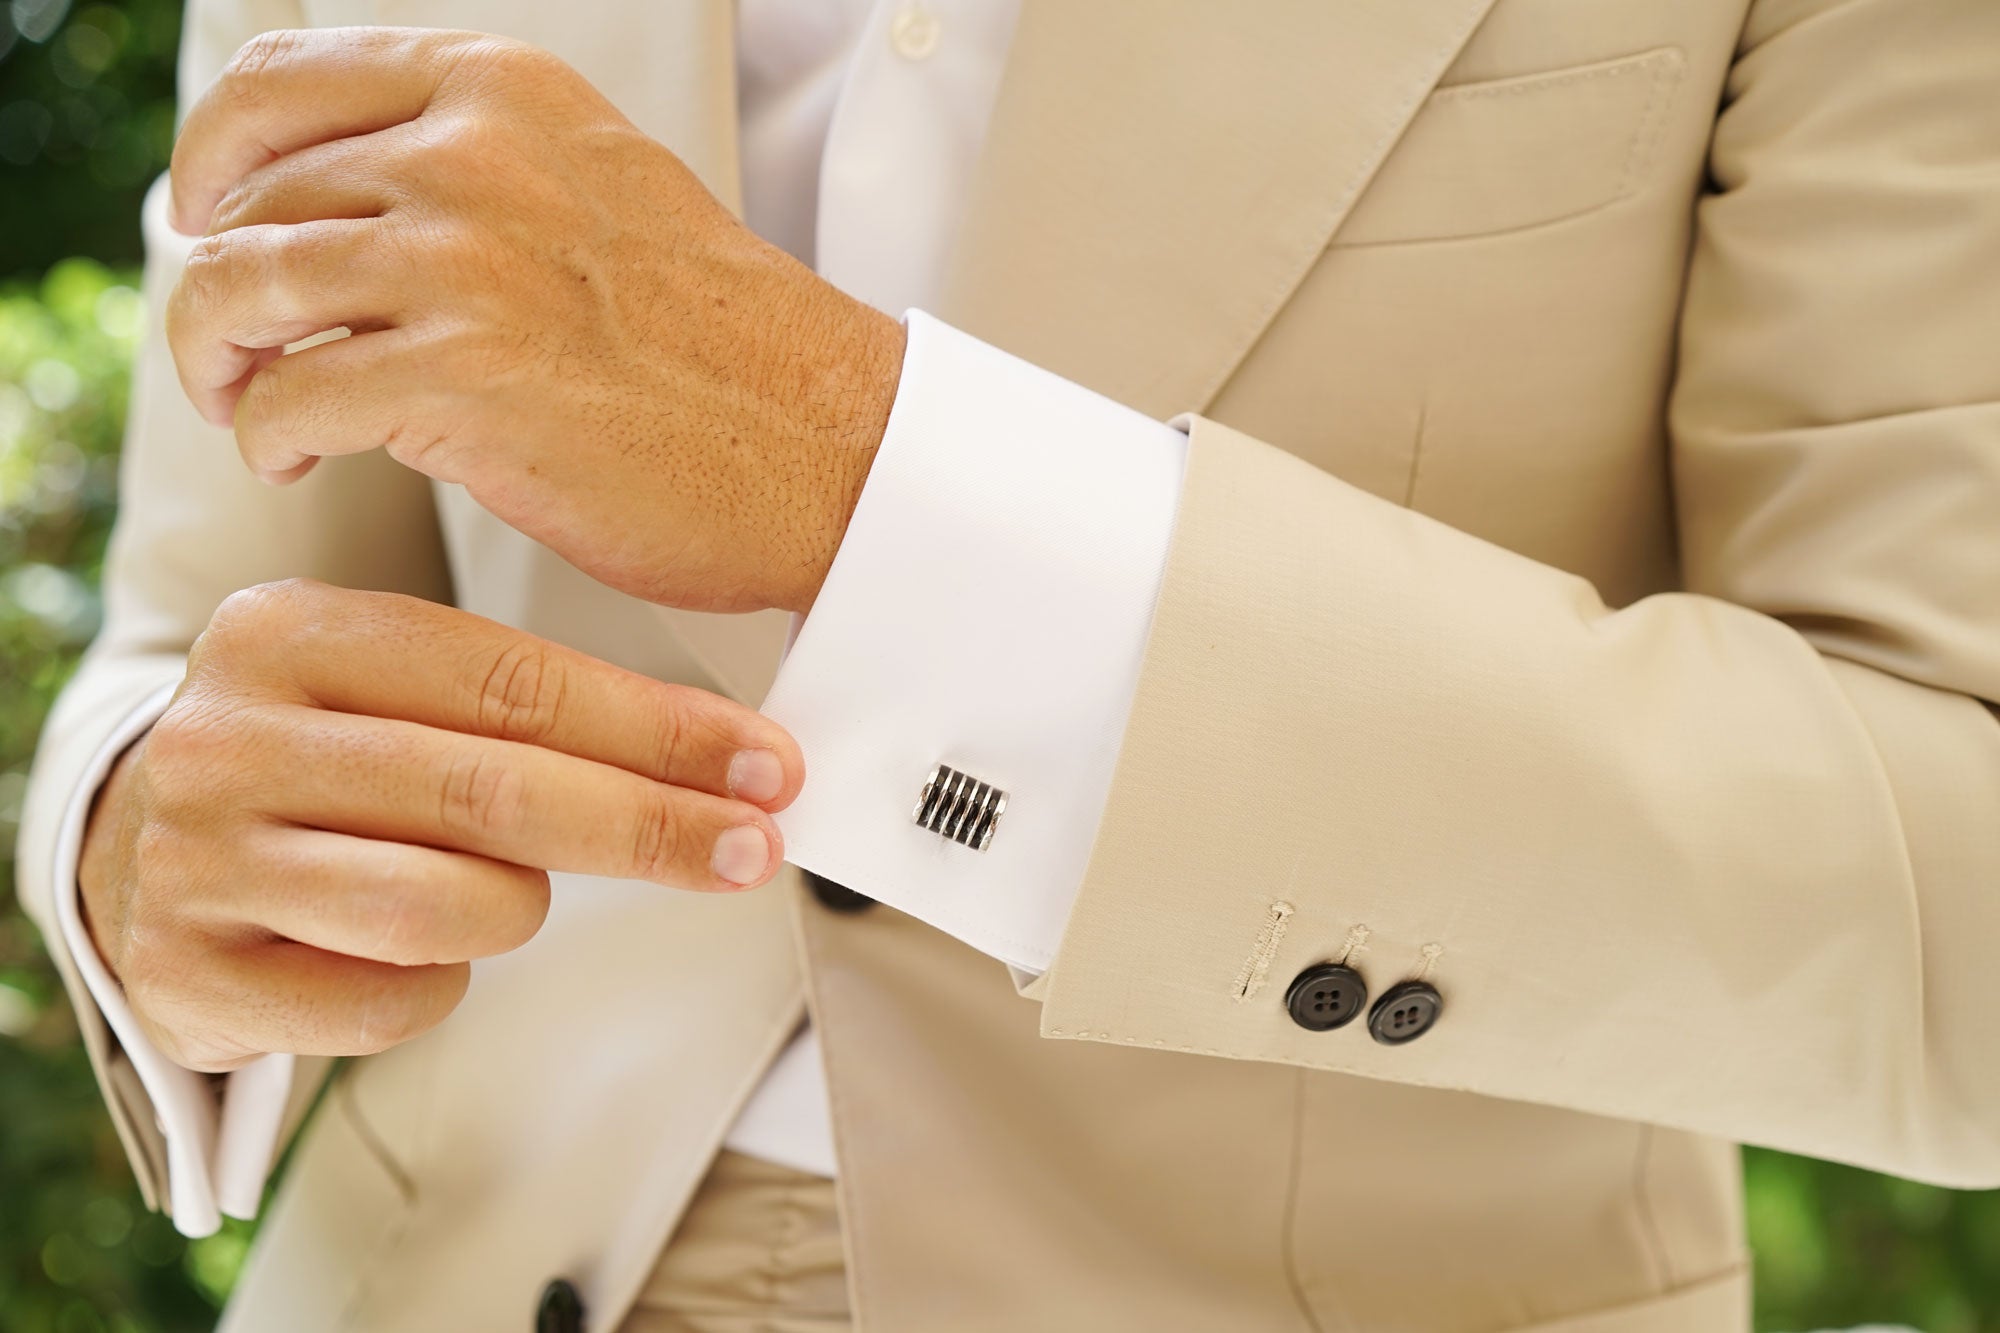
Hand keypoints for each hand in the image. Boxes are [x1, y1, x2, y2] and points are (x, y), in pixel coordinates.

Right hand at [77, 579, 802, 1071]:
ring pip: (443, 906)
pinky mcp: (186, 975)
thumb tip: (732, 762)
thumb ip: (530, 709)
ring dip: (517, 909)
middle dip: (648, 827)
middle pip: (490, 791)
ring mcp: (194, 859)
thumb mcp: (394, 692)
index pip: (511, 680)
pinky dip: (441, 985)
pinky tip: (420, 951)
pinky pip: (388, 1000)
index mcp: (288, 631)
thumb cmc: (323, 767)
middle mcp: (226, 736)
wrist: (135, 857)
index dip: (658, 731)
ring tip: (505, 891)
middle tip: (753, 850)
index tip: (769, 765)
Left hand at [164, 27, 905, 615]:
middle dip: (215, 286)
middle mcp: (472, 155)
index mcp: (503, 93)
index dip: (215, 156)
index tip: (210, 217)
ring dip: (215, 362)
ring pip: (235, 288)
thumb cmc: (720, 345)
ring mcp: (464, 262)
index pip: (279, 82)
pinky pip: (286, 398)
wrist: (823, 442)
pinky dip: (268, 437)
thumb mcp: (598, 188)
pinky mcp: (461, 379)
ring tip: (254, 407)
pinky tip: (301, 459)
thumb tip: (335, 209)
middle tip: (237, 353)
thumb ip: (477, 169)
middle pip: (246, 197)